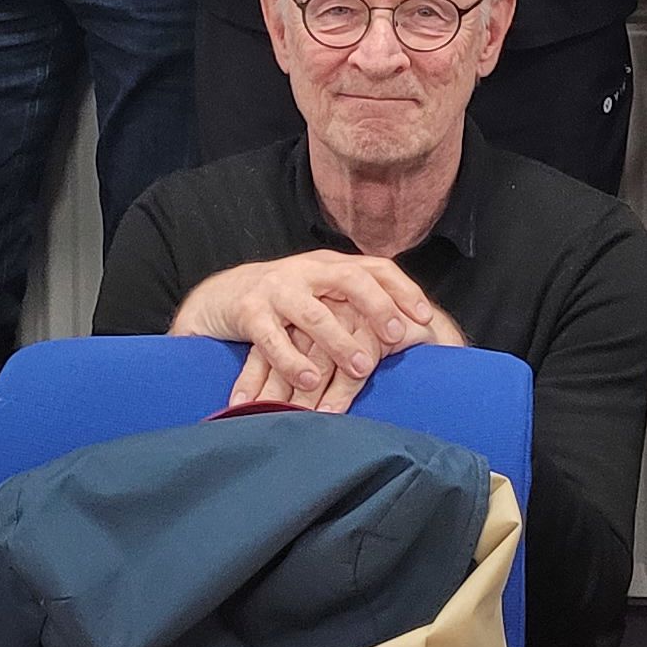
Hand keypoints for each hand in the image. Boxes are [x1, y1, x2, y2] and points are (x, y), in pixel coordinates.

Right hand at [178, 251, 451, 404]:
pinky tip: (308, 381)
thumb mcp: (321, 294)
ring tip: (362, 368)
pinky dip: (292, 361)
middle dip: (378, 308)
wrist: (220, 295)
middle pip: (351, 280)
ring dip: (340, 342)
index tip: (426, 317)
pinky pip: (272, 338)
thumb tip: (411, 333)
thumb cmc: (285, 302)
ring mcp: (276, 288)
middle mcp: (307, 270)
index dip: (404, 289)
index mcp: (330, 265)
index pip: (376, 267)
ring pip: (314, 313)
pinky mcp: (249, 311)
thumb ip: (354, 306)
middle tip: (398, 337)